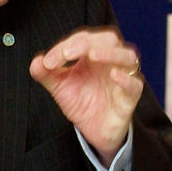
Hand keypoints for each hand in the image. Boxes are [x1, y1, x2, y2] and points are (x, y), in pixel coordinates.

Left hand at [29, 26, 142, 166]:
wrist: (93, 131)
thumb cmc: (81, 101)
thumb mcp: (59, 87)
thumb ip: (46, 74)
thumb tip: (36, 62)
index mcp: (93, 54)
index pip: (83, 39)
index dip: (65, 46)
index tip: (48, 62)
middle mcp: (111, 61)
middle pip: (108, 39)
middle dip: (87, 42)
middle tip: (68, 52)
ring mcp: (123, 77)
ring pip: (127, 57)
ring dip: (110, 53)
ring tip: (93, 55)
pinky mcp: (130, 97)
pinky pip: (135, 84)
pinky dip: (126, 78)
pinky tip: (114, 76)